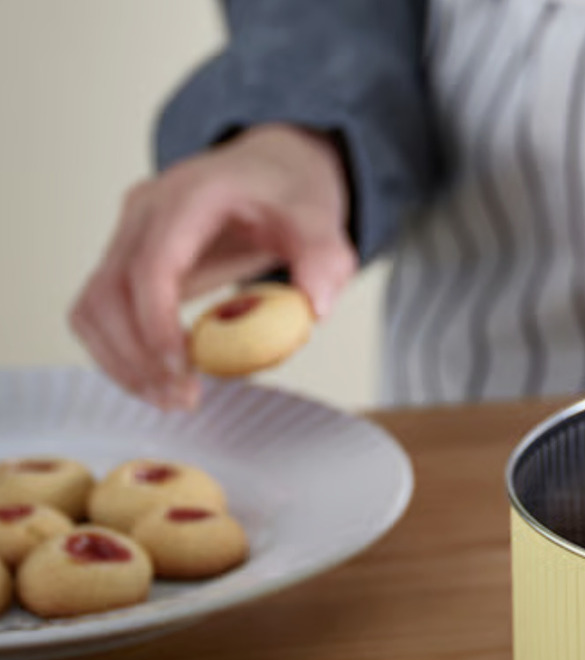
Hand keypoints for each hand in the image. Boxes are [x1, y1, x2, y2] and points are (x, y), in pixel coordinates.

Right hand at [70, 124, 356, 410]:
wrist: (271, 169)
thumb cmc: (288, 192)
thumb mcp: (321, 218)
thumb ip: (325, 258)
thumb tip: (315, 308)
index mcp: (190, 195)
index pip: (151, 264)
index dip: (156, 322)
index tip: (182, 367)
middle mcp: (145, 211)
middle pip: (109, 291)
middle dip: (137, 355)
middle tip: (182, 398)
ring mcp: (128, 235)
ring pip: (93, 306)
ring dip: (121, 360)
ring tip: (170, 398)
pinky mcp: (125, 260)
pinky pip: (99, 311)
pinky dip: (118, 350)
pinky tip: (157, 378)